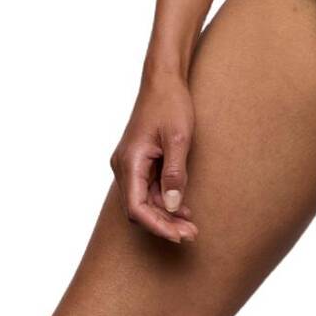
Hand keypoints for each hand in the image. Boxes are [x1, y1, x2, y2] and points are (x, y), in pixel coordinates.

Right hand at [111, 69, 198, 243]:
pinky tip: (182, 207)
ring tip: (190, 225)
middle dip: (163, 224)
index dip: (157, 225)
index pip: (136, 208)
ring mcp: (129, 163)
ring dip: (165, 214)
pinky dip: (163, 199)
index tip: (179, 235)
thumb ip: (175, 173)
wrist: (163, 79)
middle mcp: (124, 166)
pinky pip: (147, 188)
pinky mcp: (138, 161)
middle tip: (191, 234)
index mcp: (130, 161)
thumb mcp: (179, 138)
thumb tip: (171, 206)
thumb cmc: (171, 104)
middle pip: (138, 208)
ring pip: (143, 200)